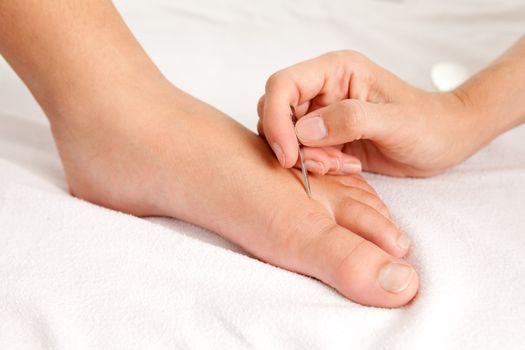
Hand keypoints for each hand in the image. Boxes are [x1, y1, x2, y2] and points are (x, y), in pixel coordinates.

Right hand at [258, 51, 482, 176]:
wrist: (444, 141)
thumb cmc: (429, 124)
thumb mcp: (396, 121)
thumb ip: (351, 120)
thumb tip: (305, 130)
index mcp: (336, 71)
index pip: (283, 85)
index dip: (276, 118)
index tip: (289, 154)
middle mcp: (323, 89)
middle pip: (278, 113)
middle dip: (293, 145)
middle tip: (325, 164)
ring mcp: (323, 114)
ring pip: (288, 137)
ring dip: (307, 158)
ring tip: (342, 164)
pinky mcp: (326, 137)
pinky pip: (303, 152)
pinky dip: (316, 165)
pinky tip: (346, 166)